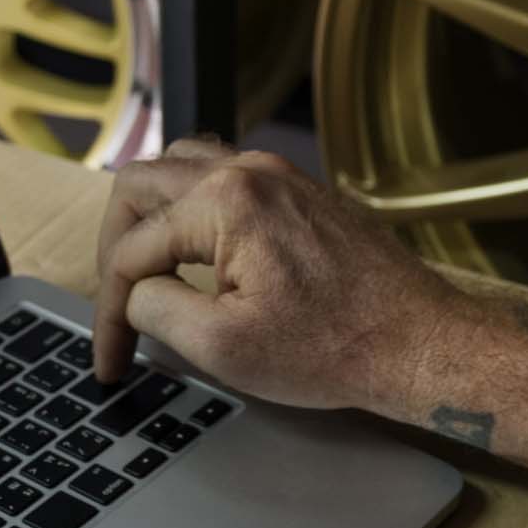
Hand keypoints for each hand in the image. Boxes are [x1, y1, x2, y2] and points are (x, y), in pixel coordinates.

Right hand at [91, 137, 480, 417]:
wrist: (419, 344)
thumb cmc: (335, 349)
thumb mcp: (222, 346)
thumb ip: (156, 308)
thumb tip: (136, 293)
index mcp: (225, 201)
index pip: (133, 250)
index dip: (108, 311)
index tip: (112, 360)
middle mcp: (249, 170)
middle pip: (141, 185)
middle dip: (116, 249)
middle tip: (116, 304)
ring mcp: (278, 174)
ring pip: (180, 167)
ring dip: (150, 216)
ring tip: (143, 270)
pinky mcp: (299, 190)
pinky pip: (223, 175)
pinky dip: (191, 208)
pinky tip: (192, 251)